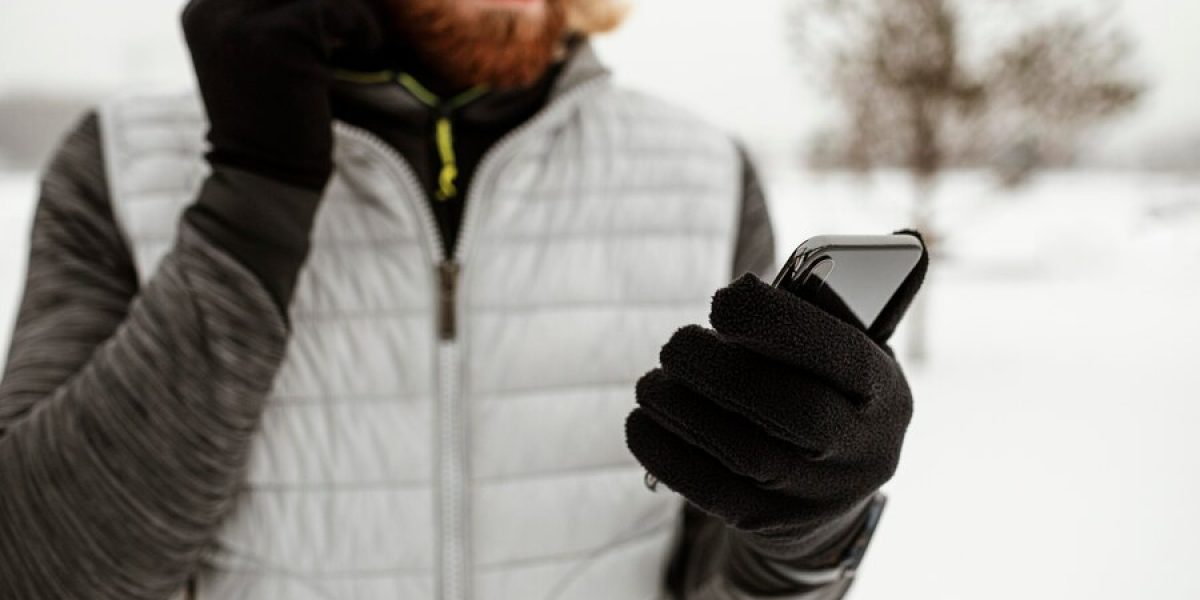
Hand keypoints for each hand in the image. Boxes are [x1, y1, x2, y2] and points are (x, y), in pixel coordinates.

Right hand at [182, 0, 383, 188]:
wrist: (267, 174)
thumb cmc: (270, 119)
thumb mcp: (253, 57)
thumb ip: (267, 17)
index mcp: (200, 11)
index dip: (302, 0)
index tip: (327, 19)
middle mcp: (213, 9)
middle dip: (325, 1)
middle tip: (347, 21)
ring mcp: (244, 21)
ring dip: (346, 8)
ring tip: (357, 35)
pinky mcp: (282, 35)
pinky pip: (337, 7)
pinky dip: (361, 26)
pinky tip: (366, 49)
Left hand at [626, 242, 927, 556]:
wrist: (826, 494)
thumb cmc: (820, 393)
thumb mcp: (837, 354)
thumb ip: (809, 315)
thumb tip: (745, 291)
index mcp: (884, 393)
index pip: (842, 355)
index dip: (776, 323)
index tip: (722, 300)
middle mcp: (861, 451)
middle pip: (792, 410)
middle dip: (718, 368)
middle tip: (675, 345)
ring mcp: (815, 496)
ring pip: (744, 452)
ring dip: (681, 406)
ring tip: (652, 383)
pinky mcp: (767, 522)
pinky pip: (707, 489)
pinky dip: (663, 449)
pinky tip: (643, 419)